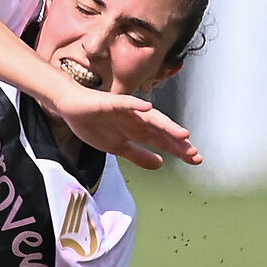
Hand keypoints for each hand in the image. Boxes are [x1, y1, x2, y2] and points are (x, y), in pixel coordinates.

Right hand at [45, 80, 199, 169]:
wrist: (71, 107)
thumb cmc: (94, 124)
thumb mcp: (118, 147)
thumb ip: (138, 155)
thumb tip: (161, 164)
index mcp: (138, 130)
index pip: (162, 140)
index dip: (178, 149)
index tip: (195, 160)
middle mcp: (136, 119)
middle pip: (161, 130)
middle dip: (177, 141)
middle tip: (194, 153)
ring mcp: (125, 110)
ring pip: (149, 117)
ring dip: (166, 125)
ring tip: (182, 134)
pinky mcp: (110, 102)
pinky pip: (125, 103)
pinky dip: (136, 105)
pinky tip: (147, 108)